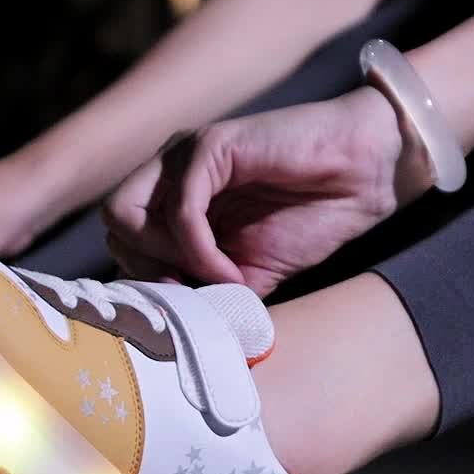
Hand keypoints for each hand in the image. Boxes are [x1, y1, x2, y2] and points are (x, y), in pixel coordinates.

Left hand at [103, 86, 428, 294]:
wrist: (361, 174)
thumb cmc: (311, 216)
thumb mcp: (249, 271)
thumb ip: (208, 289)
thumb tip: (177, 328)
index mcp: (173, 199)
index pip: (120, 241)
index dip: (144, 279)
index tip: (186, 305)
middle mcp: (169, 174)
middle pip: (112, 229)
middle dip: (147, 271)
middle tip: (194, 293)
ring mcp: (183, 156)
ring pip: (124, 215)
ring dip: (163, 259)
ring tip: (212, 280)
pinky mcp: (209, 146)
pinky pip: (180, 211)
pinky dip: (197, 251)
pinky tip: (229, 270)